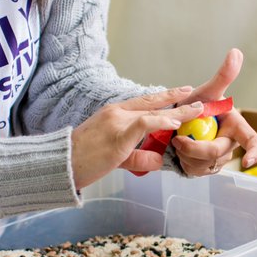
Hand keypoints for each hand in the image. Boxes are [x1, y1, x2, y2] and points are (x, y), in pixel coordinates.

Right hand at [71, 87, 203, 188]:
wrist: (60, 163)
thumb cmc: (82, 160)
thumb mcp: (115, 157)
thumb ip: (138, 157)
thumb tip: (159, 160)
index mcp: (114, 113)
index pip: (144, 101)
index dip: (164, 97)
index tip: (181, 94)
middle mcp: (117, 112)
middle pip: (152, 101)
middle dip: (177, 99)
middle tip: (197, 96)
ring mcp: (117, 122)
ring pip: (153, 110)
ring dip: (178, 110)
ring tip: (197, 110)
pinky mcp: (117, 136)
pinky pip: (144, 124)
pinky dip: (162, 121)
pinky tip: (175, 122)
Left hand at [173, 48, 256, 175]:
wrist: (177, 118)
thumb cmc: (197, 103)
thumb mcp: (207, 91)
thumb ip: (223, 76)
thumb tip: (236, 52)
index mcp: (236, 127)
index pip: (253, 141)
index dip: (254, 152)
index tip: (247, 161)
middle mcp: (230, 145)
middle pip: (218, 154)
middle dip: (195, 147)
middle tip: (177, 138)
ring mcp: (218, 159)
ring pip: (204, 164)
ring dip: (186, 153)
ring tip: (179, 139)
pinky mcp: (205, 168)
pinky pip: (195, 171)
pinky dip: (183, 161)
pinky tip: (179, 150)